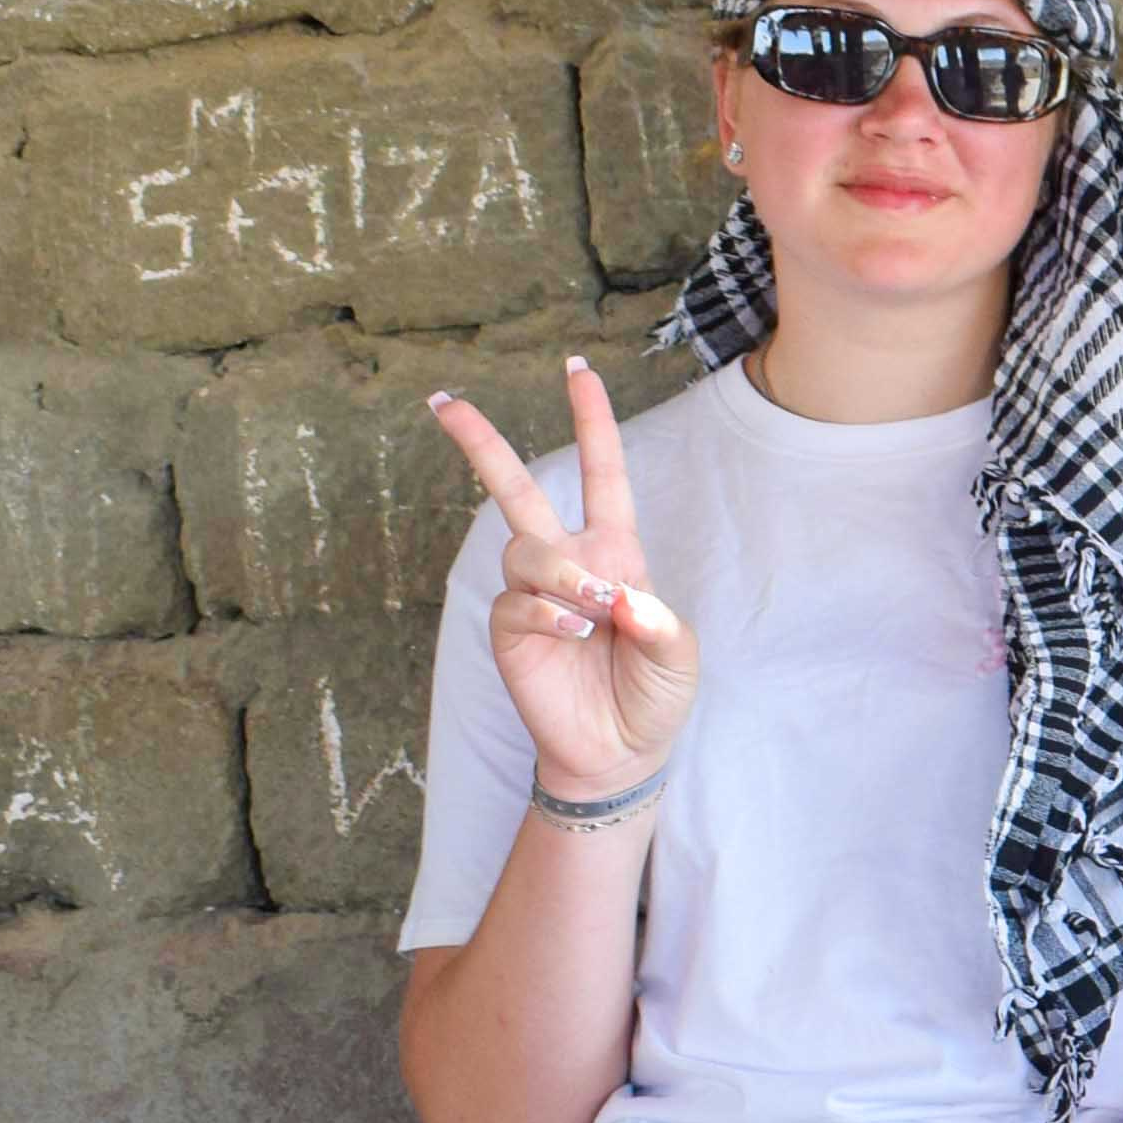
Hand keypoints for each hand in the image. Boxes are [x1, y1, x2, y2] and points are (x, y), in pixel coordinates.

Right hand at [442, 358, 696, 797]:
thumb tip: (617, 596)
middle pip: (516, 487)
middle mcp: (567, 561)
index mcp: (615, 550)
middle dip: (480, 442)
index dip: (590, 422)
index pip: (601, 473)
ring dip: (562, 574)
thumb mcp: (679, 656)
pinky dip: (549, 616)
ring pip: (525, 548)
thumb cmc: (654, 695)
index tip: (577, 370)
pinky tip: (573, 638)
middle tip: (443, 401)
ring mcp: (533, 594)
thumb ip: (660, 622)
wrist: (622, 752)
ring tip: (594, 611)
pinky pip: (517, 601)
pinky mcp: (509, 631)